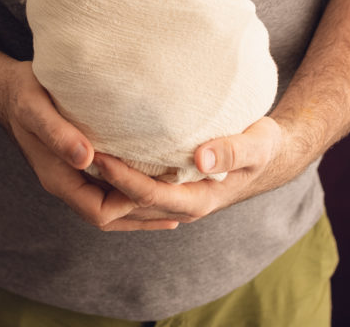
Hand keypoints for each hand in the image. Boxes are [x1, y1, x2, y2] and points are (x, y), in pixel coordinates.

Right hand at [0, 60, 179, 231]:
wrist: (8, 89)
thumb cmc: (23, 95)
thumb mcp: (35, 109)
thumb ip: (58, 134)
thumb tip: (86, 158)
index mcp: (58, 179)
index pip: (100, 212)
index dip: (130, 205)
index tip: (159, 186)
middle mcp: (68, 183)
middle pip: (112, 217)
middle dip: (145, 213)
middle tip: (182, 203)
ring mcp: (75, 176)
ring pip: (113, 205)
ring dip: (143, 206)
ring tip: (178, 201)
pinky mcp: (83, 163)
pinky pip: (111, 187)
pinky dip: (134, 190)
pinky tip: (156, 179)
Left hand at [90, 117, 299, 227]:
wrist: (272, 153)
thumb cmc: (264, 144)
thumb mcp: (256, 144)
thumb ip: (231, 151)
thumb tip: (200, 161)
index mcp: (200, 198)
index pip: (150, 196)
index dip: (123, 178)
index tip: (99, 156)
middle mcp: (184, 205)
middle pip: (133, 204)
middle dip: (104, 185)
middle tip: (78, 153)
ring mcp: (178, 198)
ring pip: (132, 202)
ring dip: (107, 184)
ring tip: (81, 155)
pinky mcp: (174, 186)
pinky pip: (139, 190)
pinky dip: (119, 179)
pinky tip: (103, 157)